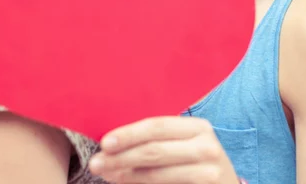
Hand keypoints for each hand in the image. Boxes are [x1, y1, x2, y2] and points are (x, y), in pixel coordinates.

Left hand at [88, 116, 239, 183]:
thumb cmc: (196, 164)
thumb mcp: (183, 145)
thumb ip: (156, 140)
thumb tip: (111, 144)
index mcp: (198, 127)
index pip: (157, 126)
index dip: (129, 133)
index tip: (104, 143)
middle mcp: (206, 146)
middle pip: (154, 150)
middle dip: (120, 157)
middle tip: (96, 163)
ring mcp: (209, 172)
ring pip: (156, 174)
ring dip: (125, 175)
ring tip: (106, 174)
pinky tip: (125, 183)